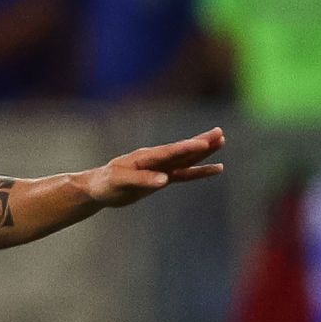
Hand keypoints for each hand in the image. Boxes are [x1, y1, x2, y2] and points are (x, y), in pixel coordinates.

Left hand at [81, 127, 225, 207]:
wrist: (99, 188)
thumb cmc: (106, 183)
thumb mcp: (120, 182)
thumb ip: (142, 180)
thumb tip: (164, 181)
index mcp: (145, 158)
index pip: (169, 152)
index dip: (186, 148)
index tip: (203, 143)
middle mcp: (155, 159)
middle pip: (182, 151)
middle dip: (201, 143)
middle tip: (220, 133)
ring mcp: (160, 167)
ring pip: (186, 159)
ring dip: (203, 152)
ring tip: (221, 141)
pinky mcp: (162, 178)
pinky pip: (184, 174)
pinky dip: (199, 171)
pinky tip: (216, 168)